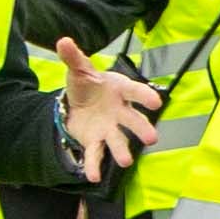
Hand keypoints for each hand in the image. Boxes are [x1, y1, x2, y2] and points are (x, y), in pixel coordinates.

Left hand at [49, 46, 161, 182]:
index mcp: (119, 90)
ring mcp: (109, 129)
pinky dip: (95, 166)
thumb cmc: (87, 84)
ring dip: (122, 151)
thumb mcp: (79, 70)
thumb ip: (74, 57)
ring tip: (127, 161)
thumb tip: (62, 41)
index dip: (145, 97)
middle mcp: (119, 112)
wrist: (80, 103)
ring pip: (118, 140)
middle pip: (133, 121)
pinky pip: (96, 154)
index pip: (135, 91)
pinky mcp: (96, 141)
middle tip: (152, 138)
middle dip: (141, 129)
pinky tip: (93, 176)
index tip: (157, 102)